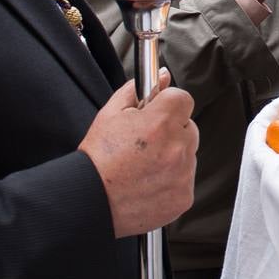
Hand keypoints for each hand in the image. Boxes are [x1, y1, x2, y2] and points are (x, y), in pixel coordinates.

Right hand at [78, 69, 198, 237]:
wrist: (90, 201)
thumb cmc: (98, 160)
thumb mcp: (110, 114)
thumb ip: (137, 90)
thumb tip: (162, 77)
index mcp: (160, 123)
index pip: (184, 99)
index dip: (168, 104)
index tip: (158, 112)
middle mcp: (176, 148)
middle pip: (188, 127)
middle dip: (172, 130)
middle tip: (146, 142)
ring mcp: (183, 174)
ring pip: (189, 154)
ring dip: (174, 155)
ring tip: (144, 165)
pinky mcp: (183, 197)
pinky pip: (186, 179)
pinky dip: (173, 179)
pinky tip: (149, 181)